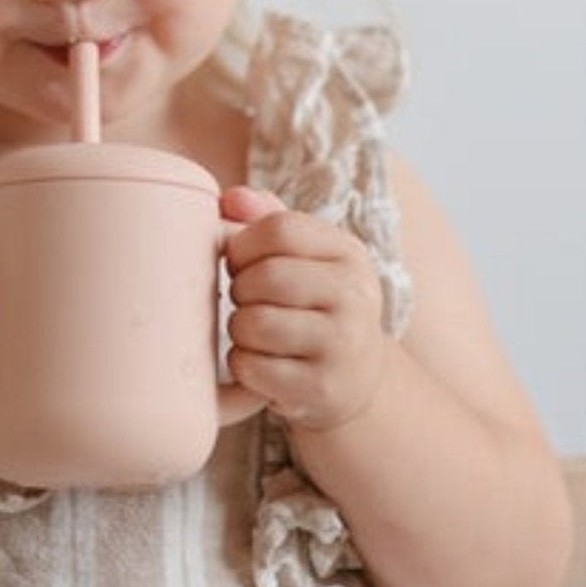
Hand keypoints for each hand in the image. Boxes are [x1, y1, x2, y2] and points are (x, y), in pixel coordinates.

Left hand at [221, 186, 386, 431]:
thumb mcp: (307, 258)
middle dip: (239, 289)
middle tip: (246, 301)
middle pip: (266, 276)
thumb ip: (267, 220)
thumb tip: (229, 199)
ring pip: (255, 323)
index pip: (279, 228)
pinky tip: (260, 362)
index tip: (240, 262)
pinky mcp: (321, 387)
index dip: (243, 245)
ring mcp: (342, 344)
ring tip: (253, 332)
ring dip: (238, 329)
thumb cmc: (315, 306)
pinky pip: (252, 367)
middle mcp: (355, 296)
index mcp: (349, 253)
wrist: (356, 377)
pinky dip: (242, 365)